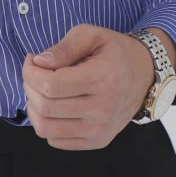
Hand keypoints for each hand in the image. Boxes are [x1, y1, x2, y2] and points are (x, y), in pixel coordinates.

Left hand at [22, 24, 155, 149]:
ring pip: (46, 129)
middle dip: (29, 87)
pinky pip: (56, 141)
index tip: (32, 60)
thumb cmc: (115, 52)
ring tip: (40, 91)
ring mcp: (101, 129)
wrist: (146, 75)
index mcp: (101, 78)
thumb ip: (64, 47)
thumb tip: (39, 62)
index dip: (30, 72)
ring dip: (33, 108)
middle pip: (45, 107)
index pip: (51, 85)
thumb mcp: (92, 35)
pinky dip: (46, 123)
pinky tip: (53, 106)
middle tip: (34, 73)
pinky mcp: (98, 141)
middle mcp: (103, 108)